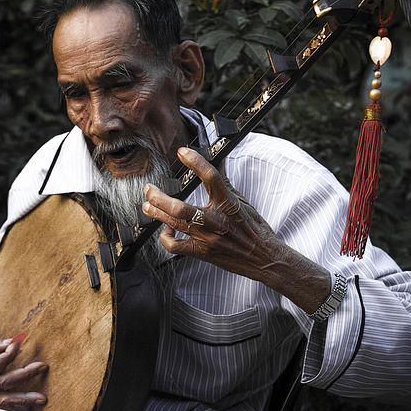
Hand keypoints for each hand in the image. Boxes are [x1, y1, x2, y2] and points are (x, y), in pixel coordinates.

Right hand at [0, 328, 47, 410]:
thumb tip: (12, 344)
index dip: (10, 355)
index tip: (18, 343)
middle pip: (2, 383)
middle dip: (25, 375)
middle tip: (42, 367)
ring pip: (0, 399)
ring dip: (22, 399)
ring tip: (41, 399)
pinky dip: (12, 406)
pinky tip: (27, 409)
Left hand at [141, 147, 328, 312]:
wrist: (264, 258)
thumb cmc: (254, 229)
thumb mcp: (242, 201)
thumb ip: (224, 185)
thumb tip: (214, 165)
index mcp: (229, 203)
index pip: (211, 177)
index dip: (196, 162)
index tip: (182, 152)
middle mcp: (216, 220)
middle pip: (179, 207)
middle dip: (158, 197)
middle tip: (149, 189)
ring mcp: (207, 237)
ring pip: (174, 224)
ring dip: (156, 213)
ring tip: (147, 205)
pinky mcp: (202, 252)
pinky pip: (176, 247)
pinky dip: (165, 238)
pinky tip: (165, 231)